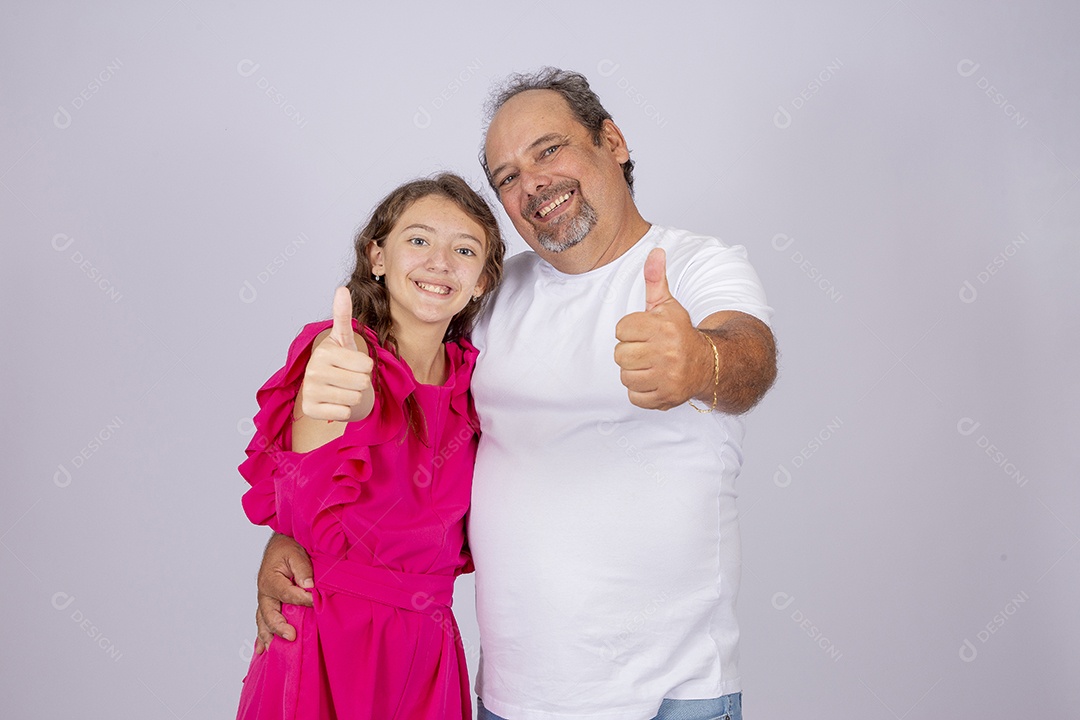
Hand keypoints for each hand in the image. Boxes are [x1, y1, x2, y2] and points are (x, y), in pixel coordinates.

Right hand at [255, 534, 313, 653]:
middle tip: (291, 636)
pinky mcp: (268, 604)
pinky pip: (263, 622)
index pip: (287, 594)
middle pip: (269, 613)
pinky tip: (261, 650)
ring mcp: (265, 600)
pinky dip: (261, 636)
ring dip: (268, 635)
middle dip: (279, 626)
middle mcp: (264, 592)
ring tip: (273, 650)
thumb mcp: (296, 553)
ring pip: (264, 621)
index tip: (316, 602)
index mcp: (270, 579)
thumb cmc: (287, 548)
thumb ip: (302, 569)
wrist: (280, 545)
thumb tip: (308, 586)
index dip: (302, 599)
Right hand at [300, 287, 373, 421]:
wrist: (327, 387)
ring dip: (354, 396)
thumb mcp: (344, 339)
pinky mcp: (310, 410)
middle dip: (361, 382)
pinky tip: (335, 402)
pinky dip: (345, 410)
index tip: (352, 364)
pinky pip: (344, 413)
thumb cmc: (340, 361)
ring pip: (355, 398)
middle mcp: (313, 371)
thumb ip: (343, 315)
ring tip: (342, 389)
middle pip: (362, 382)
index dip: (365, 366)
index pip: (366, 365)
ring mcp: (309, 391)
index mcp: (324, 352)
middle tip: (348, 378)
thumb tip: (342, 289)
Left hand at [614, 248, 711, 409]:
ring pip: (626, 376)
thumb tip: (655, 251)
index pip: (620, 330)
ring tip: (651, 366)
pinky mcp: (666, 397)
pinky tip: (654, 380)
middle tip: (647, 351)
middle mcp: (667, 351)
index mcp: (663, 326)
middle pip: (619, 355)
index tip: (645, 333)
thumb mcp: (668, 305)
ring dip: (634, 373)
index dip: (629, 331)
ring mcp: (667, 376)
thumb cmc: (680, 332)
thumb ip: (656, 279)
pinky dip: (641, 392)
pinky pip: (635, 396)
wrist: (709, 364)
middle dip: (630, 353)